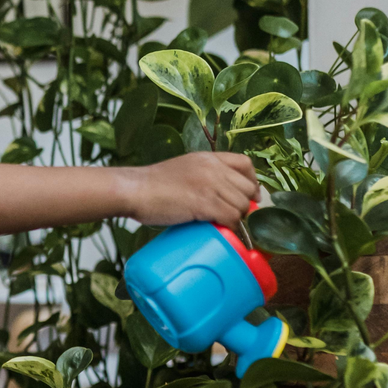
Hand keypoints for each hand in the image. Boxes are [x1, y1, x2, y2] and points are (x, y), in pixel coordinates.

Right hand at [128, 152, 258, 228]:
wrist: (134, 189)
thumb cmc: (152, 185)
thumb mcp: (184, 169)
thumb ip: (204, 176)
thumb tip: (221, 196)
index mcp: (208, 158)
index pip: (245, 164)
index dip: (253, 182)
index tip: (250, 196)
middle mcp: (212, 168)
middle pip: (247, 188)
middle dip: (245, 205)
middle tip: (234, 217)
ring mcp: (209, 184)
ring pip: (242, 205)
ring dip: (237, 218)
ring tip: (224, 225)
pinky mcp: (204, 202)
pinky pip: (231, 217)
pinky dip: (231, 227)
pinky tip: (222, 230)